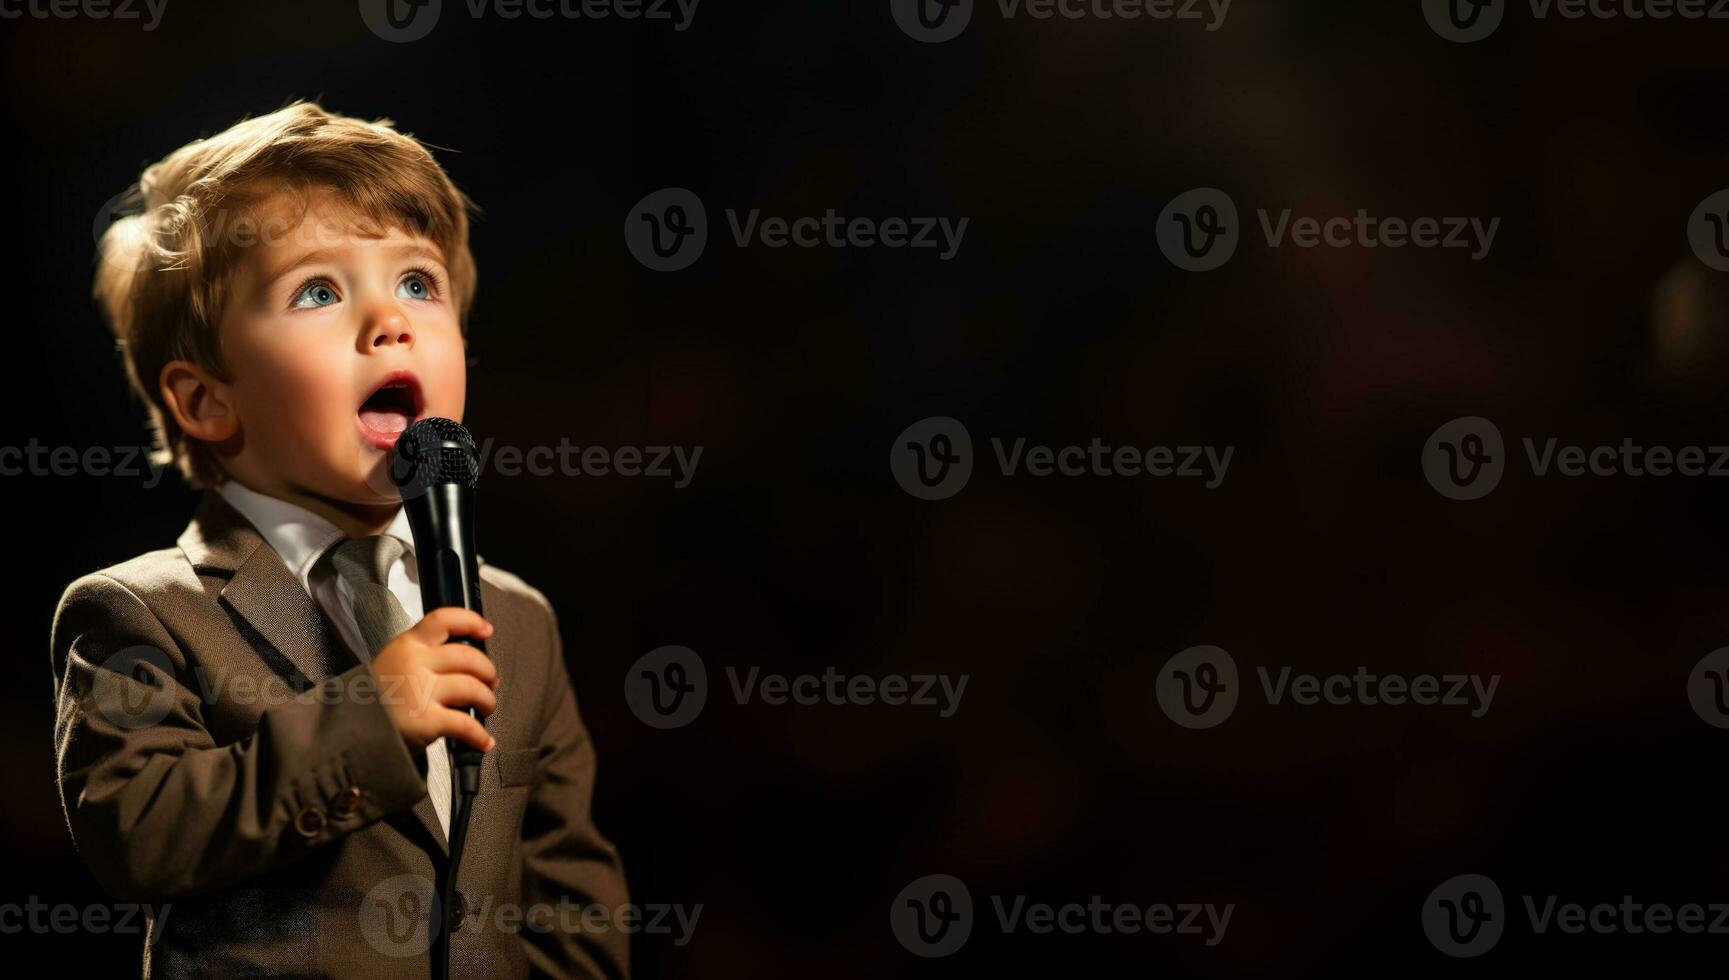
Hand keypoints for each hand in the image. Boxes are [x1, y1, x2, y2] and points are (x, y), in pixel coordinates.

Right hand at [368, 607, 498, 754]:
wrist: (350, 731)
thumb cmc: (376, 699)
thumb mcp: (392, 661)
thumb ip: (424, 653)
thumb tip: (466, 657)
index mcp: (407, 645)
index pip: (443, 620)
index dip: (470, 621)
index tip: (486, 630)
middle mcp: (415, 664)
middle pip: (468, 657)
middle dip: (488, 671)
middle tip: (490, 681)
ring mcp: (420, 692)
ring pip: (473, 688)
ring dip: (488, 700)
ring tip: (486, 707)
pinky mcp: (426, 720)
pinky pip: (467, 724)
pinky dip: (480, 735)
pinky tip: (483, 740)